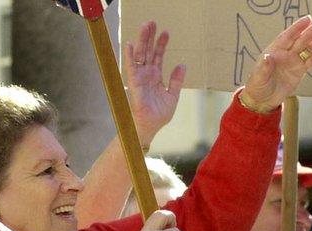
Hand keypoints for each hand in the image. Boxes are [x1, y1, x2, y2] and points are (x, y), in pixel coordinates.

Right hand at [124, 21, 185, 144]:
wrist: (149, 127)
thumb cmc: (158, 115)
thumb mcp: (172, 96)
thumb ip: (176, 80)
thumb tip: (182, 64)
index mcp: (155, 77)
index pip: (158, 57)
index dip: (161, 44)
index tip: (166, 32)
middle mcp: (146, 75)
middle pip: (148, 52)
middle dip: (150, 37)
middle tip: (152, 22)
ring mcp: (140, 78)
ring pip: (140, 55)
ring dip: (142, 40)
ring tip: (146, 26)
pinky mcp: (134, 83)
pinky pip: (131, 67)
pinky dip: (129, 56)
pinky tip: (129, 43)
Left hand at [241, 16, 311, 112]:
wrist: (262, 100)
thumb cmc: (257, 87)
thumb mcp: (258, 77)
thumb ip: (264, 67)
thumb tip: (268, 57)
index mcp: (274, 52)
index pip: (287, 37)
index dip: (297, 28)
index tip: (307, 20)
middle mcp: (285, 54)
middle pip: (301, 40)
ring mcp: (293, 61)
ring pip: (308, 48)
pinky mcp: (300, 70)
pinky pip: (311, 60)